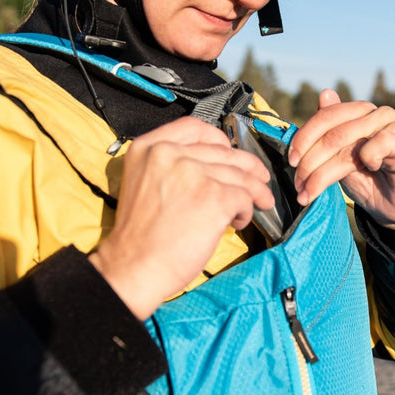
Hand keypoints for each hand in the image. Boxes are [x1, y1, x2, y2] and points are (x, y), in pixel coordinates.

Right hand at [89, 117, 273, 318]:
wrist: (133, 267)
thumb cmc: (140, 237)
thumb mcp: (144, 184)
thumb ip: (171, 167)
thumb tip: (214, 168)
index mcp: (148, 147)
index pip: (194, 128)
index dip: (218, 140)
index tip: (230, 151)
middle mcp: (169, 154)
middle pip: (223, 153)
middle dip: (248, 167)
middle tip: (260, 179)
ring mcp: (193, 174)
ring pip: (239, 175)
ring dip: (253, 192)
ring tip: (258, 204)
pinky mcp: (214, 197)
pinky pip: (244, 197)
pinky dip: (245, 211)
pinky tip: (236, 222)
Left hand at [288, 90, 394, 231]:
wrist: (391, 207)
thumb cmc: (363, 179)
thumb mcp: (337, 156)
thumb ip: (327, 132)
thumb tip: (323, 93)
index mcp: (358, 112)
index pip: (324, 117)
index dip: (303, 138)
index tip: (291, 162)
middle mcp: (376, 114)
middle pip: (332, 133)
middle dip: (309, 162)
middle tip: (298, 185)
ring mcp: (392, 128)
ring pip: (348, 141)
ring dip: (324, 172)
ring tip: (311, 191)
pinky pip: (380, 143)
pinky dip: (367, 157)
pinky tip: (366, 168)